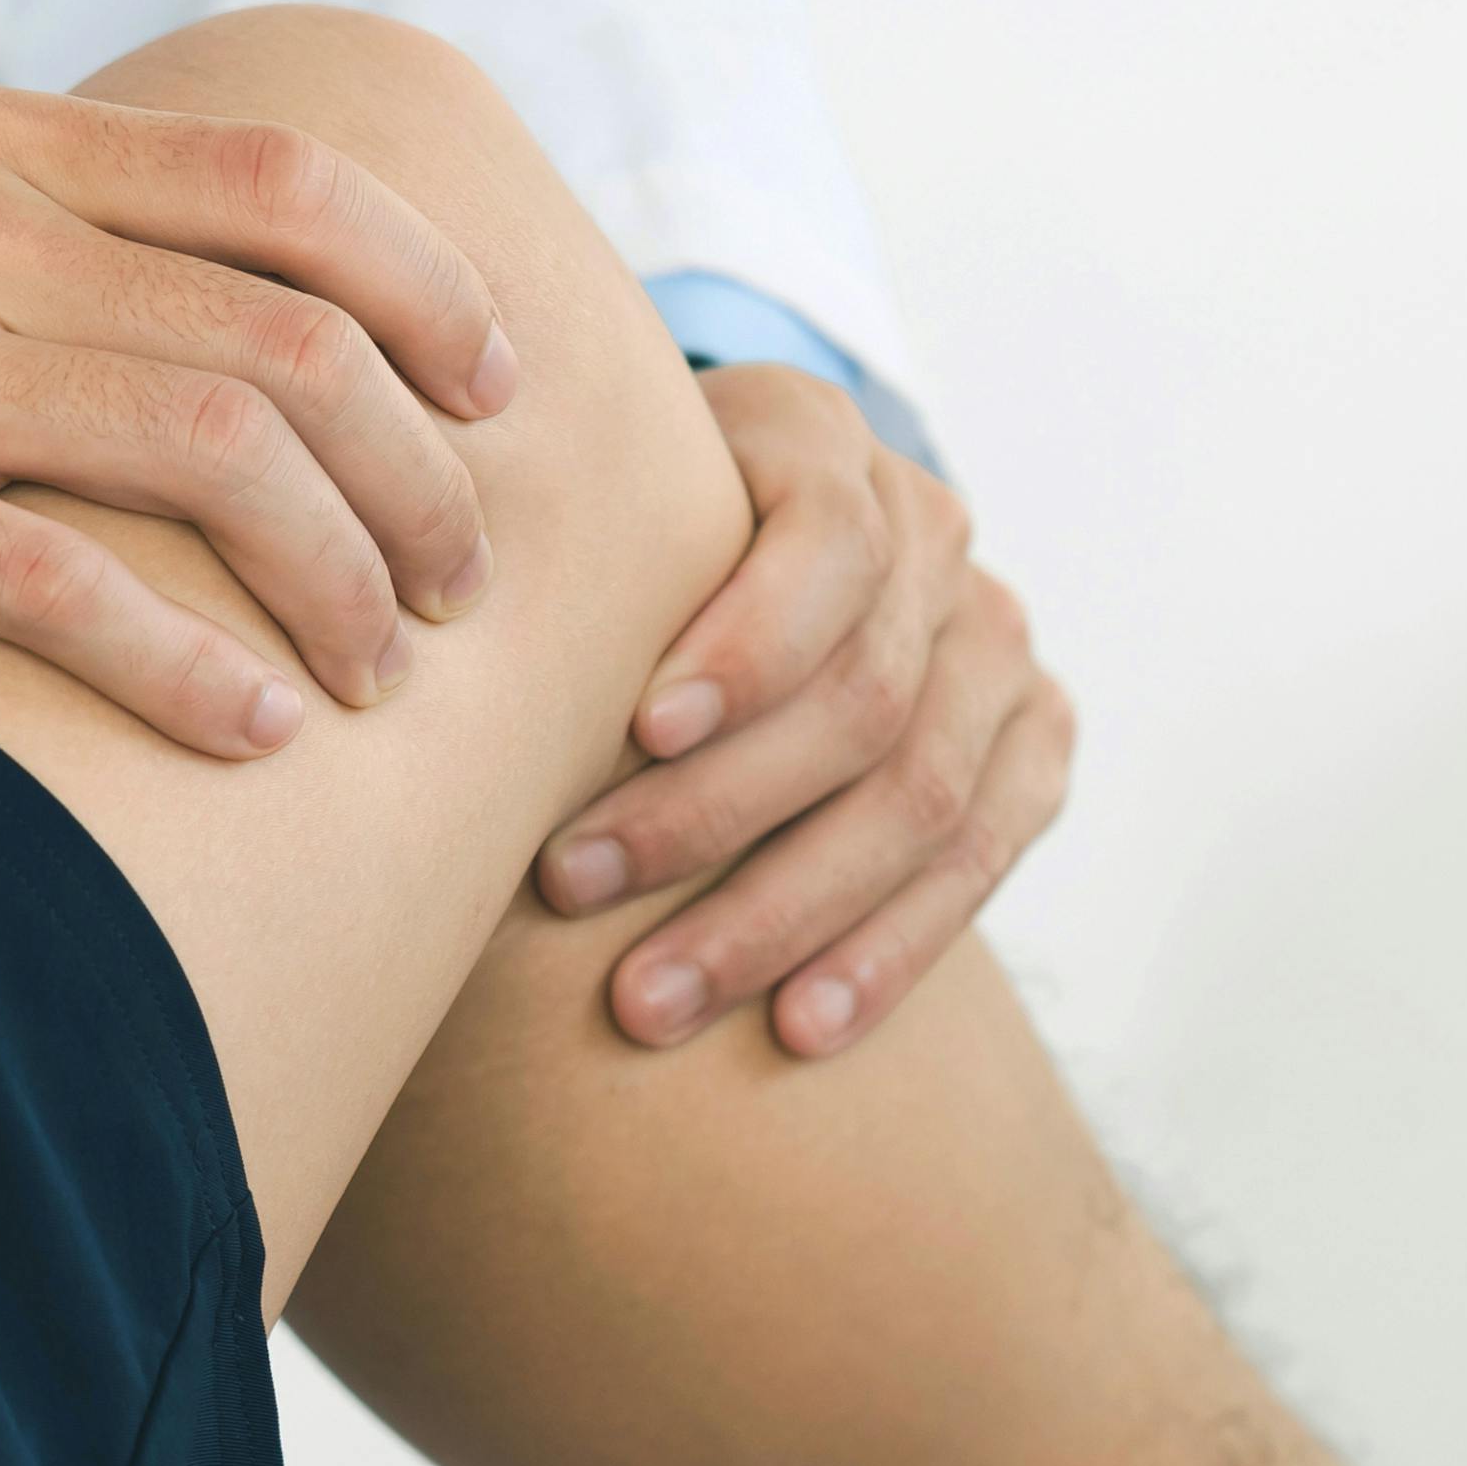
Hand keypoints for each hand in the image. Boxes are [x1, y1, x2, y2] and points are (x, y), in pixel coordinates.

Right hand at [0, 86, 519, 755]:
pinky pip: (58, 586)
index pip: (288, 188)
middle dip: (420, 480)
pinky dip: (189, 666)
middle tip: (461, 585)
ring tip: (380, 674)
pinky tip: (256, 735)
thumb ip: (24, 208)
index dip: (435, 290)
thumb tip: (200, 280)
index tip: (493, 392)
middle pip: (290, 341)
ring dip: (337, 579)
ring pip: (209, 455)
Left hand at [533, 365, 1074, 1055]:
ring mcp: (993, 637)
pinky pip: (981, 859)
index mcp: (819, 439)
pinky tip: (796, 1026)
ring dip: (779, 913)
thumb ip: (542, 543)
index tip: (636, 731)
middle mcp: (932, 527)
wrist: (712, 576)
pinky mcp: (1031, 738)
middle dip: (710, 812)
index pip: (826, 541)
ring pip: (921, 797)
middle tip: (569, 889)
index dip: (747, 643)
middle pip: (861, 695)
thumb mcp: (567, 511)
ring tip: (649, 1000)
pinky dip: (886, 950)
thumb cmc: (595, 550)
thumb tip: (435, 649)